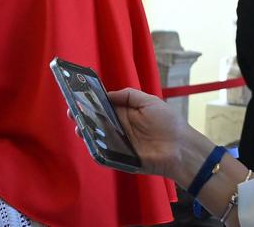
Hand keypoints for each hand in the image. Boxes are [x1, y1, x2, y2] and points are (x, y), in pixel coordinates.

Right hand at [84, 89, 214, 188]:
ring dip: (87, 132)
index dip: (91, 102)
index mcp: (125, 113)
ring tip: (78, 127)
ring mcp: (119, 143)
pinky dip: (95, 149)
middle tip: (72, 112)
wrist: (181, 149)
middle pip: (97, 122)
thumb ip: (127, 96)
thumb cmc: (168, 123)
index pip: (103, 106)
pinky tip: (88, 142)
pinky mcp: (121, 158)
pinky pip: (104, 154)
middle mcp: (120, 128)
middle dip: (83, 117)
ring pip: (98, 137)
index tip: (77, 97)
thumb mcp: (149, 101)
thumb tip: (106, 94)